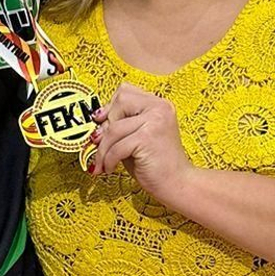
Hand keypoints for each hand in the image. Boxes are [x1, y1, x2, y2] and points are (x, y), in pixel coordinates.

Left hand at [88, 84, 194, 206]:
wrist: (177, 184)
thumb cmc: (156, 164)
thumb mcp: (137, 137)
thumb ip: (121, 125)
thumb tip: (97, 120)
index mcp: (159, 104)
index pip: (126, 91)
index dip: (110, 106)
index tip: (101, 122)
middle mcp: (159, 108)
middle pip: (119, 102)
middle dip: (106, 126)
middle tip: (102, 146)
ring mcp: (155, 121)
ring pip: (114, 128)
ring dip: (103, 149)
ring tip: (103, 163)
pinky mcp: (148, 138)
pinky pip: (117, 146)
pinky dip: (108, 160)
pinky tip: (110, 168)